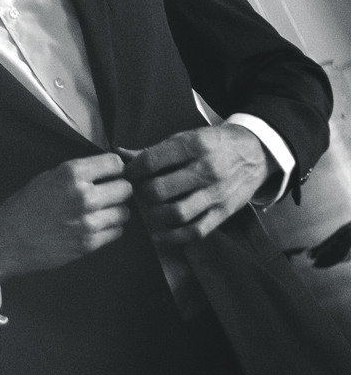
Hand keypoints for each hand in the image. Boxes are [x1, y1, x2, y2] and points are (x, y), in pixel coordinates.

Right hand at [0, 153, 132, 289]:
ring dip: (115, 211)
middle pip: (125, 188)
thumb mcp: (46, 178)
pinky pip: (116, 232)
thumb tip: (100, 172)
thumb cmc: (24, 207)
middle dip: (118, 189)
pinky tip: (96, 226)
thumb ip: (75, 175)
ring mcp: (88, 222)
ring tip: (102, 212)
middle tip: (108, 193)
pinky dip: (110, 228)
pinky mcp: (89, 244)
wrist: (8, 240)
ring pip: (124, 212)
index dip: (115, 168)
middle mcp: (84, 196)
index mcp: (71, 174)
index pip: (114, 163)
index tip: (111, 173)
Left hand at [118, 125, 269, 245]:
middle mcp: (208, 169)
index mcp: (195, 145)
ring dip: (155, 216)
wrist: (255, 152)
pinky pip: (196, 231)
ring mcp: (217, 193)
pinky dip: (173, 237)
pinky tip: (159, 234)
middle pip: (160, 190)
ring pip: (176, 213)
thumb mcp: (186, 138)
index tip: (128, 175)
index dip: (133, 171)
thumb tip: (119, 154)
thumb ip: (153, 150)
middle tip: (138, 193)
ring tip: (148, 210)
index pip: (152, 162)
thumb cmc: (214, 144)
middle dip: (142, 194)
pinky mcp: (224, 212)